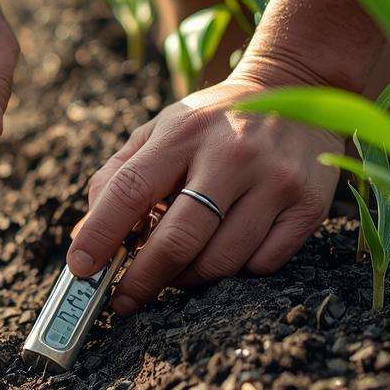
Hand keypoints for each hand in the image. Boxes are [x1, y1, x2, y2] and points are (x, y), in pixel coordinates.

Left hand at [69, 64, 343, 313]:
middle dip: (142, 280)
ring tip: (178, 269)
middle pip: (178, 240)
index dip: (99, 235)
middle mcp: (231, 155)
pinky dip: (237, 270)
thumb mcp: (159, 130)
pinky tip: (228, 248)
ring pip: (220, 262)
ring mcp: (275, 181)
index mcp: (183, 132)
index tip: (81, 268)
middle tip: (123, 300)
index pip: (129, 190)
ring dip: (188, 278)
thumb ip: (116, 178)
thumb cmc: (211, 122)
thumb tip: (83, 239)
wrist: (296, 88)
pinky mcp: (308, 205)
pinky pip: (261, 264)